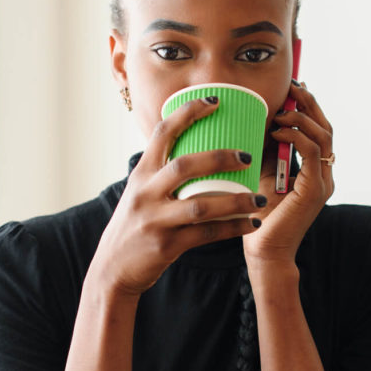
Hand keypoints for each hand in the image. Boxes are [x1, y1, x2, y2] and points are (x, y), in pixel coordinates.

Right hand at [89, 96, 264, 295]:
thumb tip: (198, 151)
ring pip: (200, 205)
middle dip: (219, 157)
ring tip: (258, 198)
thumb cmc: (134, 224)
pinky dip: (231, 229)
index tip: (214, 100)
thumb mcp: (139, 191)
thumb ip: (162, 172)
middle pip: (184, 166)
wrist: (112, 269)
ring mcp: (154, 220)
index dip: (188, 113)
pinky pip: (205, 235)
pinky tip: (250, 224)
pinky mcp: (166, 246)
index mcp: (141, 173)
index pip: (163, 133)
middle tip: (247, 156)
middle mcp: (145, 193)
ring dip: (234, 201)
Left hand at [243, 81, 333, 266]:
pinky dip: (296, 136)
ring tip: (279, 110)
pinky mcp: (316, 189)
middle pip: (325, 127)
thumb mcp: (263, 170)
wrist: (264, 249)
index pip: (318, 129)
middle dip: (308, 103)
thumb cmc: (259, 210)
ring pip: (323, 136)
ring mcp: (323, 181)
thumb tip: (258, 117)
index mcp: (314, 168)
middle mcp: (324, 172)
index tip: (292, 88)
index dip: (307, 106)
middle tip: (292, 87)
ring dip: (301, 117)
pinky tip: (277, 130)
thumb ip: (268, 147)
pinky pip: (312, 152)